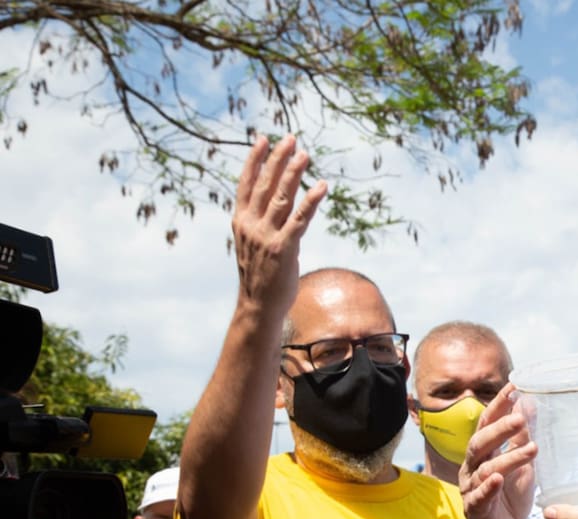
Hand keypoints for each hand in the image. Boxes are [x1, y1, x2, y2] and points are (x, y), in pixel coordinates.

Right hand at [231, 134, 326, 316]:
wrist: (257, 307)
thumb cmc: (260, 276)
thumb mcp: (254, 244)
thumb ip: (261, 222)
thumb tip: (275, 203)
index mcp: (241, 222)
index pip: (245, 184)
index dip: (254, 160)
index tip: (262, 139)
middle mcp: (251, 225)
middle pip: (264, 184)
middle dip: (277, 159)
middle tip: (290, 138)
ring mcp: (266, 236)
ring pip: (281, 197)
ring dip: (293, 173)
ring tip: (305, 154)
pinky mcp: (283, 249)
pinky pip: (299, 220)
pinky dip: (311, 201)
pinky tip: (321, 186)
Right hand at [459, 384, 537, 518]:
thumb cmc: (509, 500)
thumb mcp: (521, 466)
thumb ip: (522, 438)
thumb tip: (529, 403)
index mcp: (483, 454)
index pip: (487, 424)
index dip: (499, 405)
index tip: (513, 386)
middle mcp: (473, 468)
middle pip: (481, 442)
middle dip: (500, 428)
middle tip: (521, 417)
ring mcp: (471, 490)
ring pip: (486, 469)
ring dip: (509, 458)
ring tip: (532, 448)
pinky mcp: (475, 512)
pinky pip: (479, 498)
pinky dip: (488, 488)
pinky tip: (497, 480)